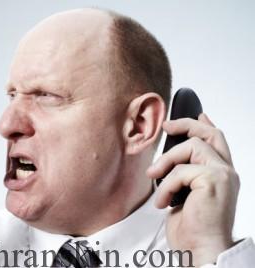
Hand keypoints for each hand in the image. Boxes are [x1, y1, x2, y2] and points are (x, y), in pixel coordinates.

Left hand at [146, 114, 239, 265]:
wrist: (201, 250)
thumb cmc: (192, 226)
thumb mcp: (185, 194)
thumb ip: (184, 174)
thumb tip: (173, 162)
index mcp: (221, 174)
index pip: (217, 141)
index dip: (204, 124)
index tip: (195, 115)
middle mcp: (226, 172)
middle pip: (209, 134)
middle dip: (186, 124)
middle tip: (167, 126)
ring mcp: (223, 175)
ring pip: (192, 147)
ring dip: (166, 162)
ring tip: (154, 178)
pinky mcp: (213, 181)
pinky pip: (181, 171)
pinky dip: (166, 185)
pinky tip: (164, 202)